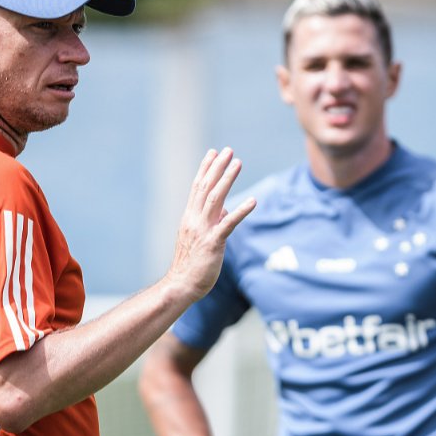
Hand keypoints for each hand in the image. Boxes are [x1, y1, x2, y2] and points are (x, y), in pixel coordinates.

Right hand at [166, 148, 255, 301]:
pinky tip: (253, 201)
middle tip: (229, 150)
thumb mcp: (199, 237)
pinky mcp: (213, 243)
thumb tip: (225, 208)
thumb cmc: (192, 263)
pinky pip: (228, 224)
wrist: (181, 284)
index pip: (197, 187)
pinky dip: (241, 211)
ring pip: (215, 199)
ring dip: (227, 180)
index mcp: (189, 217)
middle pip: (206, 187)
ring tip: (237, 164)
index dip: (206, 168)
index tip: (214, 152)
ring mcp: (203, 231)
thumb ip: (210, 220)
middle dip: (217, 167)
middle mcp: (194, 220)